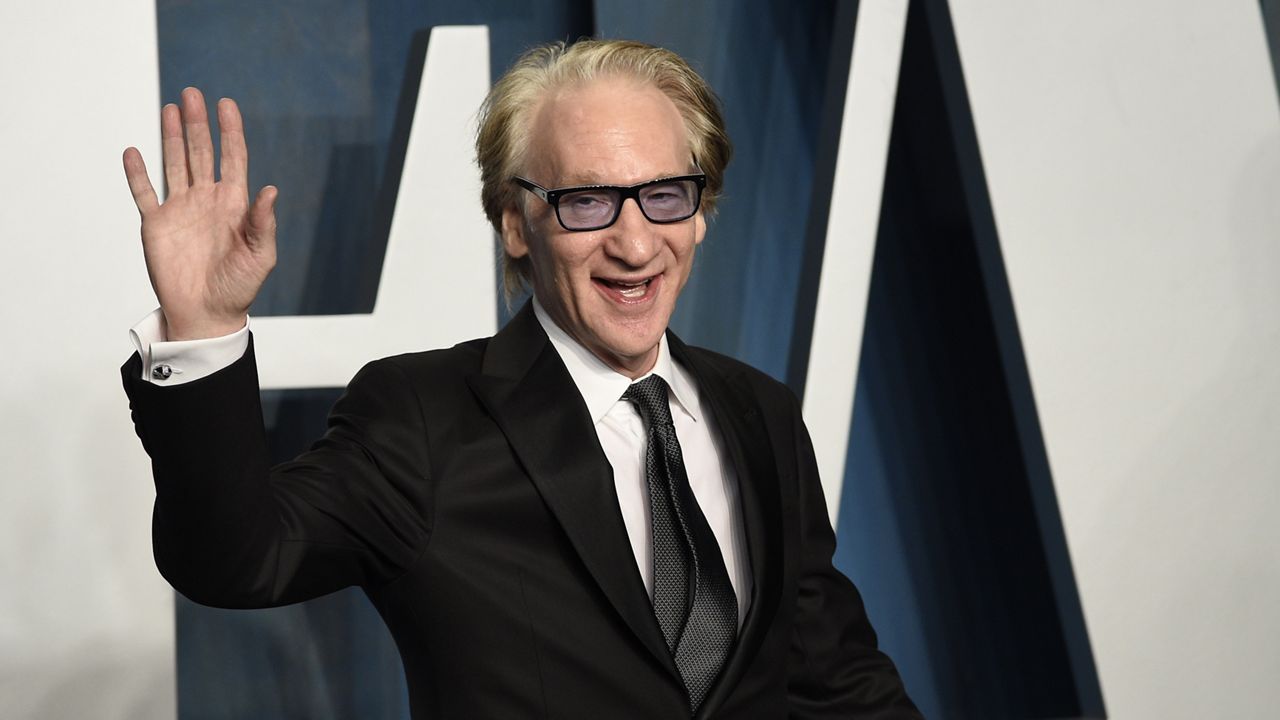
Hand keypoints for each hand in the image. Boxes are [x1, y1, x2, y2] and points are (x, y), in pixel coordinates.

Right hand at [122, 87, 277, 340]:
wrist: (208, 314)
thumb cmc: (239, 288)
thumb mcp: (260, 256)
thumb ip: (263, 223)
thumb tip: (271, 190)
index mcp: (233, 204)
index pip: (233, 158)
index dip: (230, 132)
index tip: (227, 104)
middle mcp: (207, 201)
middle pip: (201, 153)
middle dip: (198, 124)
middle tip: (193, 94)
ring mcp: (181, 210)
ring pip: (174, 164)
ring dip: (172, 136)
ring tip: (171, 108)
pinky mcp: (156, 225)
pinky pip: (144, 193)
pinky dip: (137, 173)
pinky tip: (134, 151)